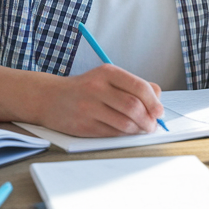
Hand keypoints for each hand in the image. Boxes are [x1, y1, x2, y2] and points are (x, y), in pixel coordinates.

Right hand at [39, 65, 164, 137]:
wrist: (50, 98)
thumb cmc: (85, 88)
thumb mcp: (107, 78)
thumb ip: (133, 85)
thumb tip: (158, 100)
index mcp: (106, 72)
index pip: (139, 87)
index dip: (154, 102)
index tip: (159, 112)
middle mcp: (97, 88)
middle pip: (134, 107)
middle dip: (149, 120)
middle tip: (152, 125)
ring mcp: (88, 108)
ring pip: (125, 123)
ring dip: (138, 130)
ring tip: (141, 129)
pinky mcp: (83, 126)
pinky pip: (112, 134)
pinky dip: (124, 135)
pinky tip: (125, 132)